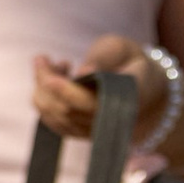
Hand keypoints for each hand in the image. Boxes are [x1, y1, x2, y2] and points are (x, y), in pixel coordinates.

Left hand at [33, 36, 164, 145]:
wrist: (142, 87)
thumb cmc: (129, 61)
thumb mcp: (122, 48)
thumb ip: (104, 57)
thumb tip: (83, 71)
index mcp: (130, 98)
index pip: (94, 102)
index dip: (68, 92)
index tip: (50, 77)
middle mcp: (113, 122)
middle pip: (69, 110)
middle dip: (47, 83)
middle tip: (42, 58)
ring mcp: (96, 132)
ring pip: (58, 117)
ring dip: (43, 90)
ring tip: (51, 65)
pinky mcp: (81, 133)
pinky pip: (54, 122)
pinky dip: (44, 101)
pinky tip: (51, 80)